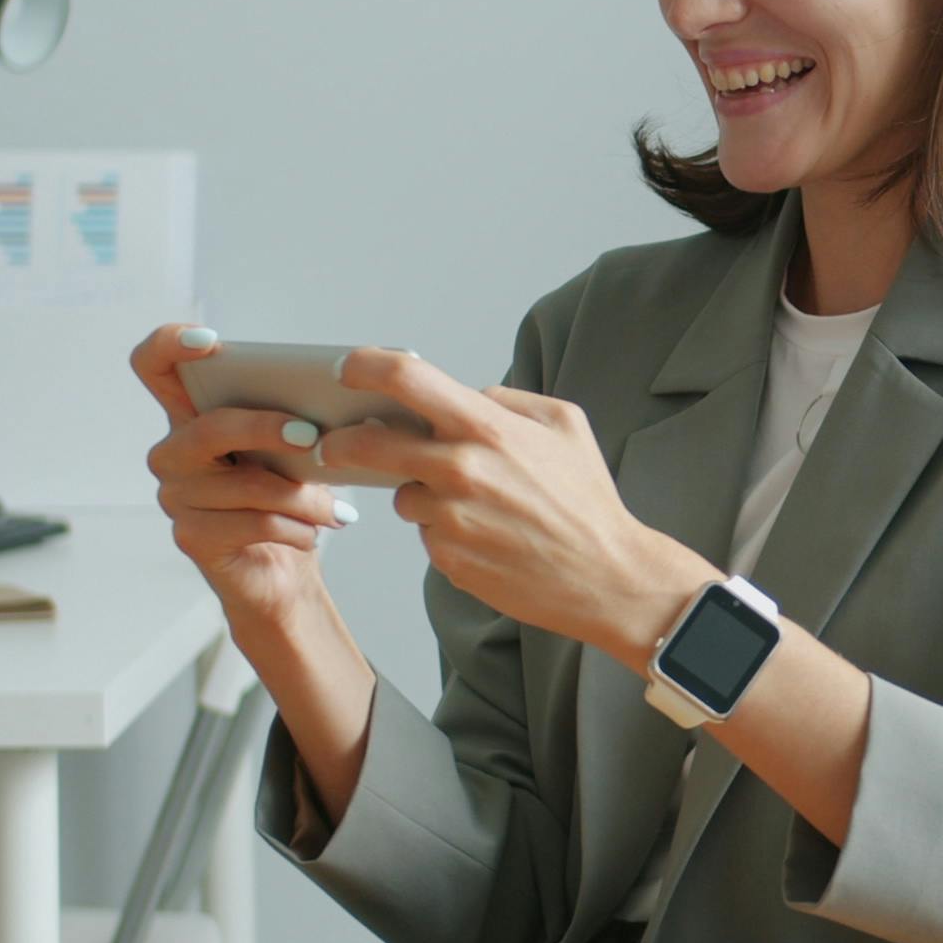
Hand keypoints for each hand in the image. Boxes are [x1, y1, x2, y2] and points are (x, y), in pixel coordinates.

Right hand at [130, 323, 355, 621]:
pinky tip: (314, 533)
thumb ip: (294, 419)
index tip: (212, 341)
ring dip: (303, 497)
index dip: (170, 344)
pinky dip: (297, 528)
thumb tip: (332, 408)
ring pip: (247, 484)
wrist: (282, 572)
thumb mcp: (293, 451)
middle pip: (211, 427)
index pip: (153, 365)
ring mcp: (176, 496)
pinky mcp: (191, 537)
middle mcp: (173, 452)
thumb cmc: (287, 499)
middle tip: (313, 438)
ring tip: (334, 510)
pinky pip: (254, 523)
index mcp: (192, 415)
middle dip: (267, 428)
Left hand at [317, 347, 709, 666]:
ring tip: (472, 505)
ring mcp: (450, 520)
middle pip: (368, 445)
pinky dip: (446, 533)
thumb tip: (467, 395)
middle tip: (334, 444)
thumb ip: (508, 401)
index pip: (406, 379)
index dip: (365, 366)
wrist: (607, 576)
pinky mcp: (448, 560)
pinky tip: (486, 537)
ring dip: (420, 495)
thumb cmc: (588, 501)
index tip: (347, 369)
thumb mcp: (566, 425)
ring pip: (402, 497)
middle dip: (342, 443)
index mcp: (488, 429)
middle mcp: (460, 471)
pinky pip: (427, 535)